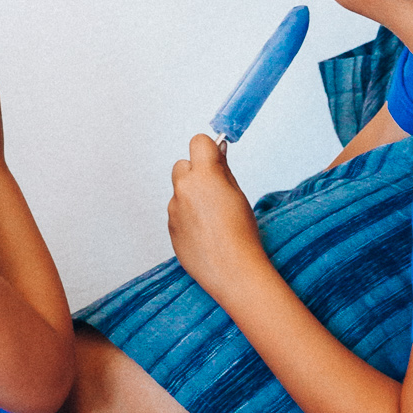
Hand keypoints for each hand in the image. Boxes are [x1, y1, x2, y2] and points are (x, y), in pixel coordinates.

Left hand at [167, 134, 270, 300]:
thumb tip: (217, 151)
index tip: (215, 160)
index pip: (197, 141)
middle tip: (215, 191)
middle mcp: (183, 189)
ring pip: (180, 191)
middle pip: (182, 165)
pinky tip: (205, 233)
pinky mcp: (170, 228)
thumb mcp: (238, 195)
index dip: (208, 149)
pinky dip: (188, 217)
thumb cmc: (242, 234)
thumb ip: (223, 170)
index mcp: (203, 176)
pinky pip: (177, 213)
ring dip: (191, 197)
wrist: (233, 271)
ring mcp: (174, 209)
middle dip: (196, 173)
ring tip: (213, 220)